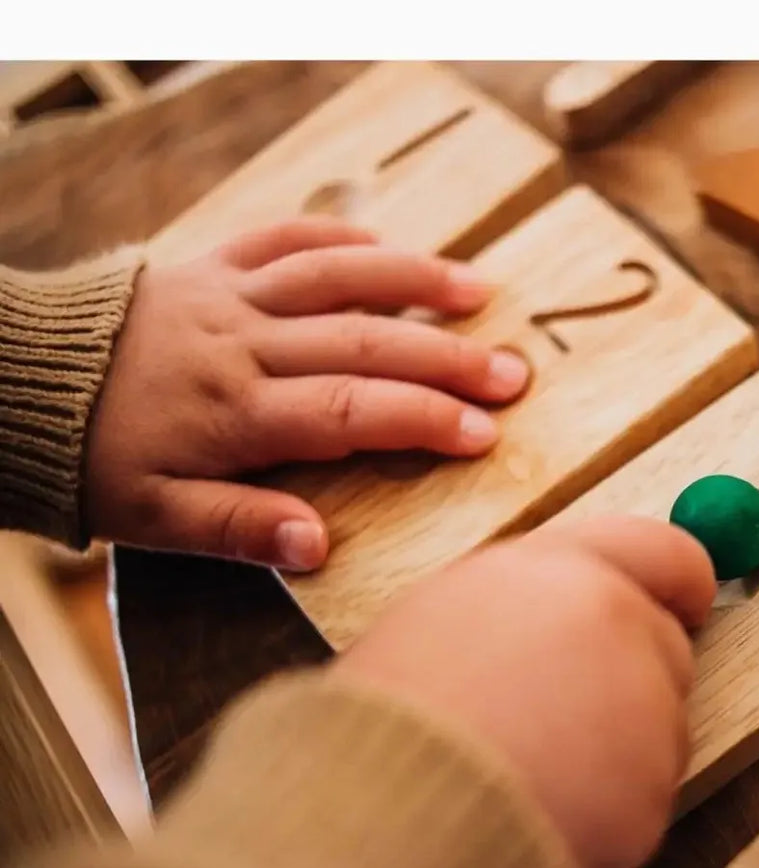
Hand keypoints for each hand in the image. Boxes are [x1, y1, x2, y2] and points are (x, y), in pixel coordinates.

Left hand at [85, 218, 529, 570]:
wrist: (11, 386)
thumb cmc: (91, 462)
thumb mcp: (153, 519)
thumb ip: (238, 530)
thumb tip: (321, 546)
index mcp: (236, 413)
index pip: (351, 412)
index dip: (423, 421)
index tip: (485, 433)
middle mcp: (244, 345)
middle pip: (363, 343)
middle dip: (447, 358)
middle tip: (514, 371)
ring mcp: (228, 296)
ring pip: (335, 278)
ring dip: (412, 282)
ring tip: (478, 289)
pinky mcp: (209, 265)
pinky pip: (281, 237)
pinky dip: (337, 237)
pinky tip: (385, 246)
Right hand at [332, 515, 716, 867]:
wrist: (387, 821)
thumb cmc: (391, 722)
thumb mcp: (442, 617)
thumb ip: (524, 603)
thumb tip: (566, 615)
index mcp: (558, 572)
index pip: (663, 551)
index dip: (679, 580)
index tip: (689, 599)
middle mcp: (616, 626)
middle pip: (664, 645)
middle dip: (630, 678)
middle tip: (559, 717)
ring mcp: (645, 709)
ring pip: (660, 725)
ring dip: (618, 747)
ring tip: (527, 769)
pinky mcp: (654, 789)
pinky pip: (646, 795)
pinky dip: (610, 809)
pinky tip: (541, 812)